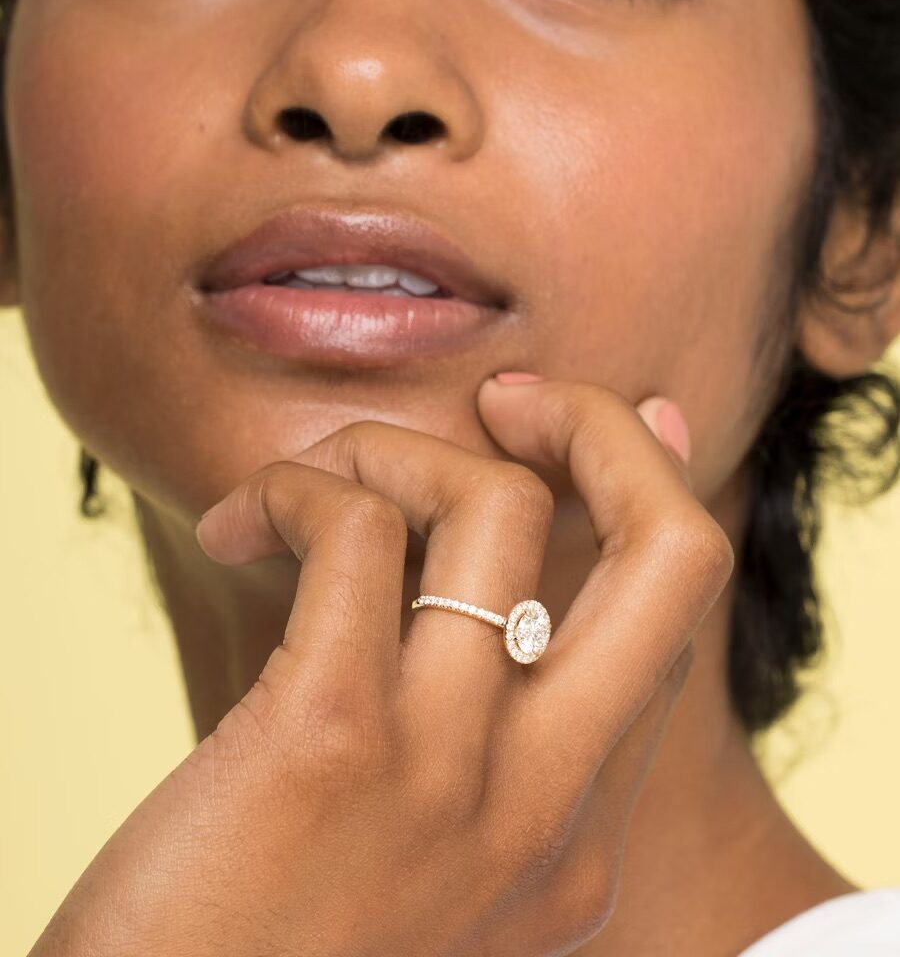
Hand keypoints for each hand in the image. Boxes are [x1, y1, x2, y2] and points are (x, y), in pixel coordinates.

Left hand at [31, 379, 732, 956]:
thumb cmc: (266, 947)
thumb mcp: (419, 862)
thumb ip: (482, 739)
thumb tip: (504, 575)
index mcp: (573, 840)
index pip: (669, 622)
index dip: (647, 491)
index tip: (585, 425)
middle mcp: (546, 808)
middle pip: (676, 553)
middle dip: (606, 432)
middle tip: (512, 399)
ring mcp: (452, 778)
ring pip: (492, 504)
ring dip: (391, 446)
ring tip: (309, 485)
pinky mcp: (331, 741)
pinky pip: (353, 529)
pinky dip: (297, 487)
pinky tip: (236, 527)